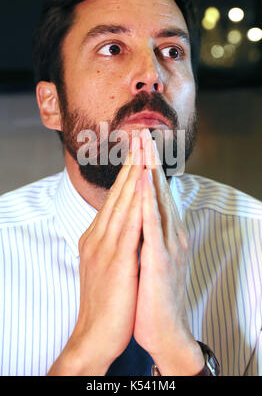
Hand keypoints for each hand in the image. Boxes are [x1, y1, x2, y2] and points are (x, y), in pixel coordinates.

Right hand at [48, 138, 142, 374]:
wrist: (94, 334)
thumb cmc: (105, 300)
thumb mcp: (105, 263)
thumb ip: (112, 241)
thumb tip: (125, 224)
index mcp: (97, 236)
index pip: (115, 197)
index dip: (128, 172)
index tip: (137, 150)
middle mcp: (99, 235)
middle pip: (118, 192)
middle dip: (131, 162)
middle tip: (140, 135)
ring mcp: (105, 246)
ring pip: (123, 201)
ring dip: (134, 172)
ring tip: (143, 148)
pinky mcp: (116, 260)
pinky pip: (129, 224)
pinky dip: (137, 200)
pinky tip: (143, 182)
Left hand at [133, 129, 203, 374]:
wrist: (164, 331)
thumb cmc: (153, 294)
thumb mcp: (150, 257)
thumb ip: (147, 234)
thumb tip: (137, 214)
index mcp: (166, 233)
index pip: (156, 194)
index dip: (149, 168)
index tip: (140, 146)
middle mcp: (171, 234)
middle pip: (159, 190)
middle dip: (150, 160)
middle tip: (143, 133)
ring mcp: (168, 245)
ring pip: (158, 200)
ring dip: (150, 170)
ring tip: (144, 145)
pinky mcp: (160, 259)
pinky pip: (153, 224)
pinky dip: (149, 199)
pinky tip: (145, 180)